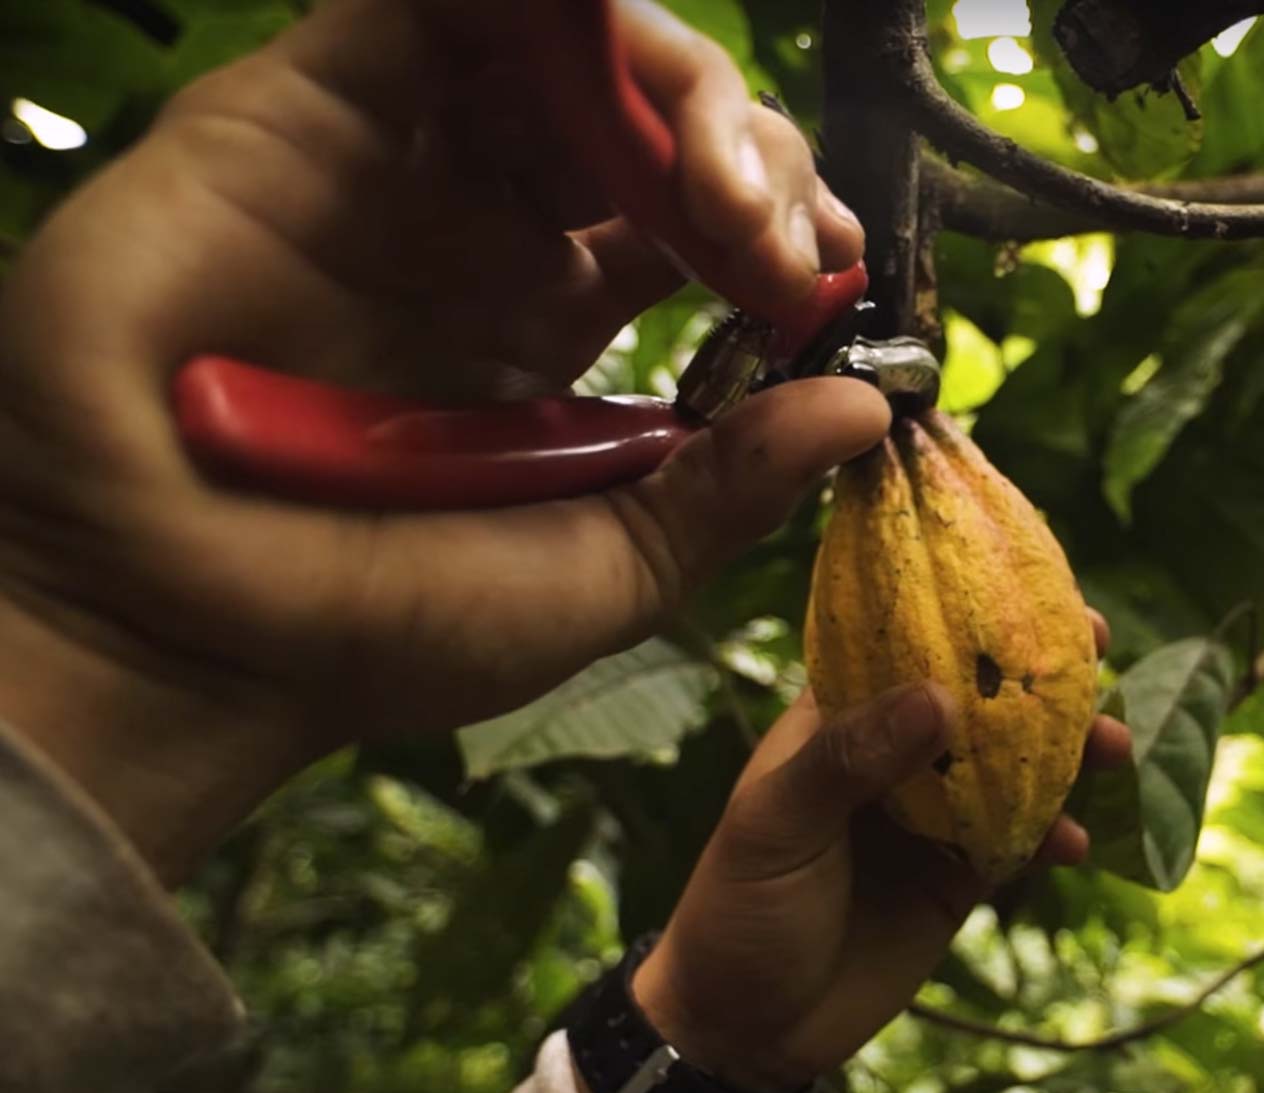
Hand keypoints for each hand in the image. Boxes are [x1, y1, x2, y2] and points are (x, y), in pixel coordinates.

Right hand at [0, 0, 878, 881]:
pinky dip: (536, 4)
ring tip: (723, 187)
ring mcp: (402, 165)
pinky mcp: (307, 110)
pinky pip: (427, 2)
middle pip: (655, 125)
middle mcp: (489, 231)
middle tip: (784, 242)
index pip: (700, 221)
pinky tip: (609, 44)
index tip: (832, 277)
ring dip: (676, 86)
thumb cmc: (373, 626)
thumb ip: (727, 485)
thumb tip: (859, 410)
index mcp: (557, 327)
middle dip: (755, 158)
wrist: (178, 632)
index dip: (783, 223)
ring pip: (568, 52)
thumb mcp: (601, 573)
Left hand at [627, 616, 1132, 1092]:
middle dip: (1040, 675)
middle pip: (979, 699)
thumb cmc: (738, 911)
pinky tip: (1077, 843)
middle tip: (1099, 650)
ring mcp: (932, 817)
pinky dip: (1056, 835)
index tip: (1030, 588)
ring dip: (1067, 754)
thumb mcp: (776, 825)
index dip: (968, 612)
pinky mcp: (960, 878)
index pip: (907, 644)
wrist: (746, 1031)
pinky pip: (1021, 841)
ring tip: (1113, 750)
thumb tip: (940, 696)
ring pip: (1014, 766)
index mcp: (838, 721)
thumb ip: (852, 759)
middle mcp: (893, 756)